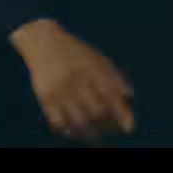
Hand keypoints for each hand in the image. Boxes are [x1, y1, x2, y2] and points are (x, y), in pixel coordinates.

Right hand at [12, 20, 135, 141]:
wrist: (42, 41)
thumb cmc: (74, 51)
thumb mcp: (96, 57)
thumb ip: (114, 75)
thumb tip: (130, 95)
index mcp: (91, 67)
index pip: (111, 95)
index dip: (122, 113)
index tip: (128, 127)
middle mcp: (75, 78)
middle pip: (97, 111)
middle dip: (106, 121)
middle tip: (108, 124)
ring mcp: (59, 88)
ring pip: (79, 120)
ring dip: (90, 129)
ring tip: (94, 132)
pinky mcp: (44, 96)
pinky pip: (58, 120)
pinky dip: (68, 129)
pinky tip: (74, 130)